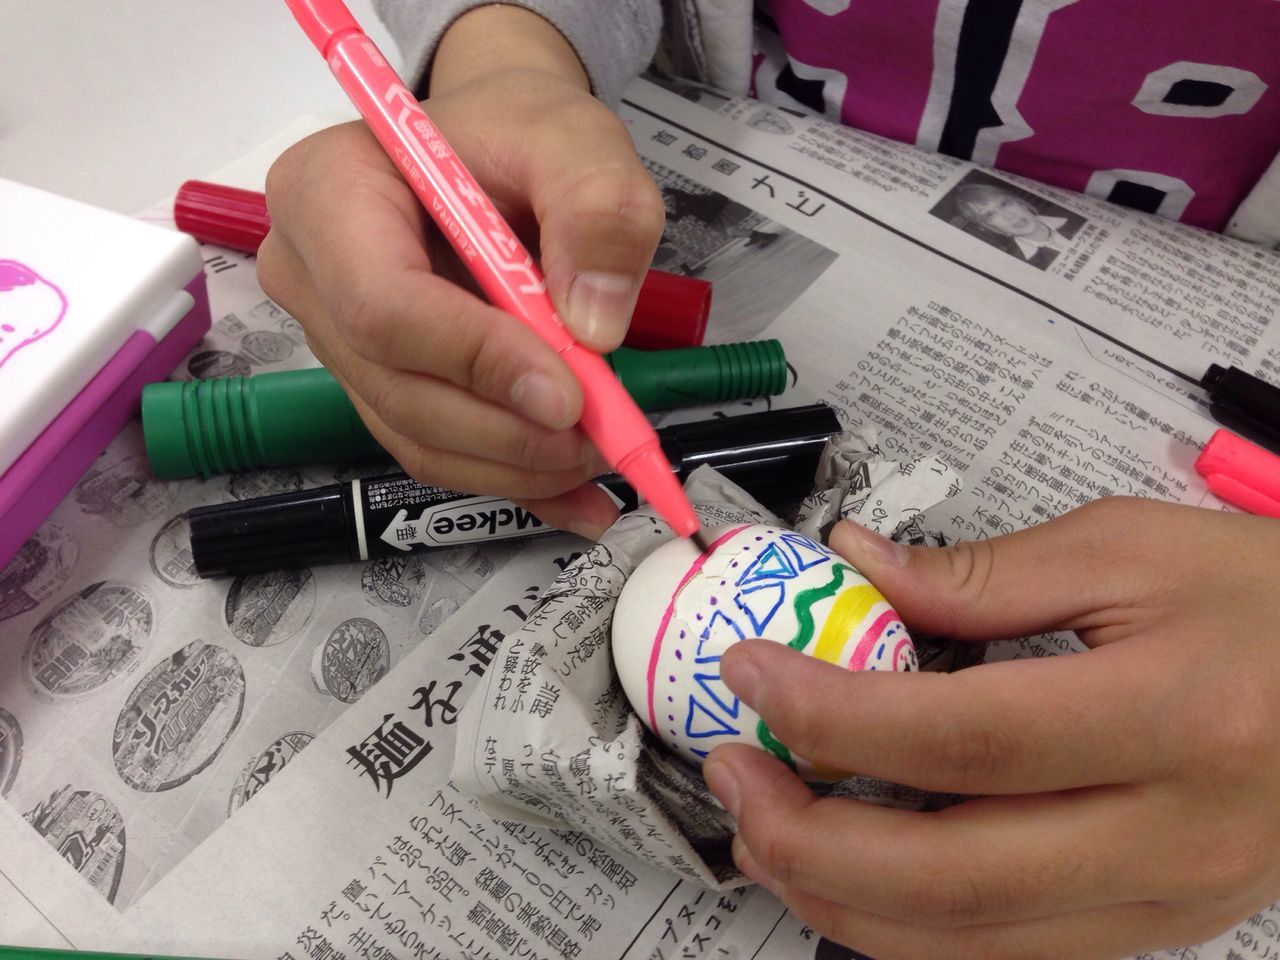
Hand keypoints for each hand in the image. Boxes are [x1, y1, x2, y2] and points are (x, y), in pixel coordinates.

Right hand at [257, 7, 663, 535]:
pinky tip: (575, 493)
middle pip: (398, 387)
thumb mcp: (575, 138)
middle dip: (506, 429)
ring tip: (600, 455)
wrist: (496, 152)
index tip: (568, 394)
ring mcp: (338, 339)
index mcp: (327, 193)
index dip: (475, 361)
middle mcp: (311, 275)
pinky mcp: (378, 383)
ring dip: (514, 465)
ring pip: (417, 435)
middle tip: (601, 436)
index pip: (382, 304)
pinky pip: (435, 450)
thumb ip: (597, 207)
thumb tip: (593, 323)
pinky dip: (510, 478)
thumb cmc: (517, 133)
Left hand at [703, 498, 1279, 958]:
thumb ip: (981, 573)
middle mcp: (1177, 835)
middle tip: (733, 779)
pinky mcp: (1156, 926)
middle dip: (813, 838)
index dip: (836, 713)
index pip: (968, 738)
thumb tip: (856, 567)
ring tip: (764, 834)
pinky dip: (909, 925)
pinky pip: (1012, 953)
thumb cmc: (1271, 603)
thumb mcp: (1132, 551)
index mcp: (1179, 716)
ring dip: (841, 898)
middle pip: (957, 877)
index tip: (753, 676)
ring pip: (973, 945)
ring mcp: (1170, 901)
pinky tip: (851, 872)